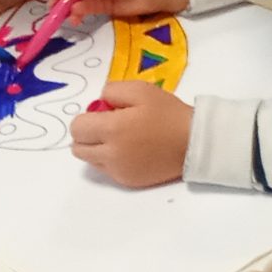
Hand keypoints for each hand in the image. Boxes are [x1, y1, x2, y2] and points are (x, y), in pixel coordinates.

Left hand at [70, 81, 192, 187]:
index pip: (77, 128)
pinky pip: (106, 170)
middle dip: (88, 135)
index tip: (105, 113)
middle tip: (109, 126)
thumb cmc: (168, 114)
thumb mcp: (141, 89)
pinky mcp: (127, 181)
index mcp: (112, 130)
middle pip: (78, 147)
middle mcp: (110, 154)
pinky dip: (111, 160)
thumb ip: (112, 91)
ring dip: (97, 148)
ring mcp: (118, 171)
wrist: (194, 143)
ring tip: (121, 139)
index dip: (87, 118)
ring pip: (90, 160)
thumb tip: (99, 103)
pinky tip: (131, 151)